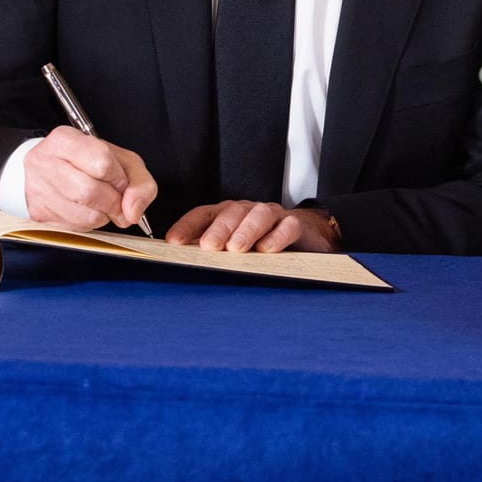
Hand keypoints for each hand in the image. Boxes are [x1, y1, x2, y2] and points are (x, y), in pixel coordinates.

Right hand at [21, 126, 157, 230]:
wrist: (46, 170)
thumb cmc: (84, 162)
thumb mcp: (119, 159)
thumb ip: (139, 181)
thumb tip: (134, 211)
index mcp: (66, 140)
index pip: (102, 162)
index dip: (119, 178)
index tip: (120, 181)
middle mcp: (46, 163)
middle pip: (91, 192)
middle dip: (114, 202)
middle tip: (116, 200)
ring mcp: (39, 190)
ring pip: (85, 216)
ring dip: (103, 216)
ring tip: (101, 204)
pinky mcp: (39, 215)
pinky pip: (75, 229)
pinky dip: (89, 224)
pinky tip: (85, 211)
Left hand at [164, 201, 338, 253]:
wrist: (308, 237)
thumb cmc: (263, 244)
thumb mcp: (235, 249)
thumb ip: (212, 255)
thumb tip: (181, 269)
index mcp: (228, 215)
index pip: (204, 214)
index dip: (188, 226)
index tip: (174, 242)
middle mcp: (248, 211)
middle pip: (231, 213)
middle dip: (218, 229)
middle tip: (208, 246)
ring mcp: (273, 216)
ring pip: (258, 215)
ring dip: (245, 230)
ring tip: (236, 249)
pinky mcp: (296, 225)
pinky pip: (288, 226)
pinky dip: (277, 236)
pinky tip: (267, 249)